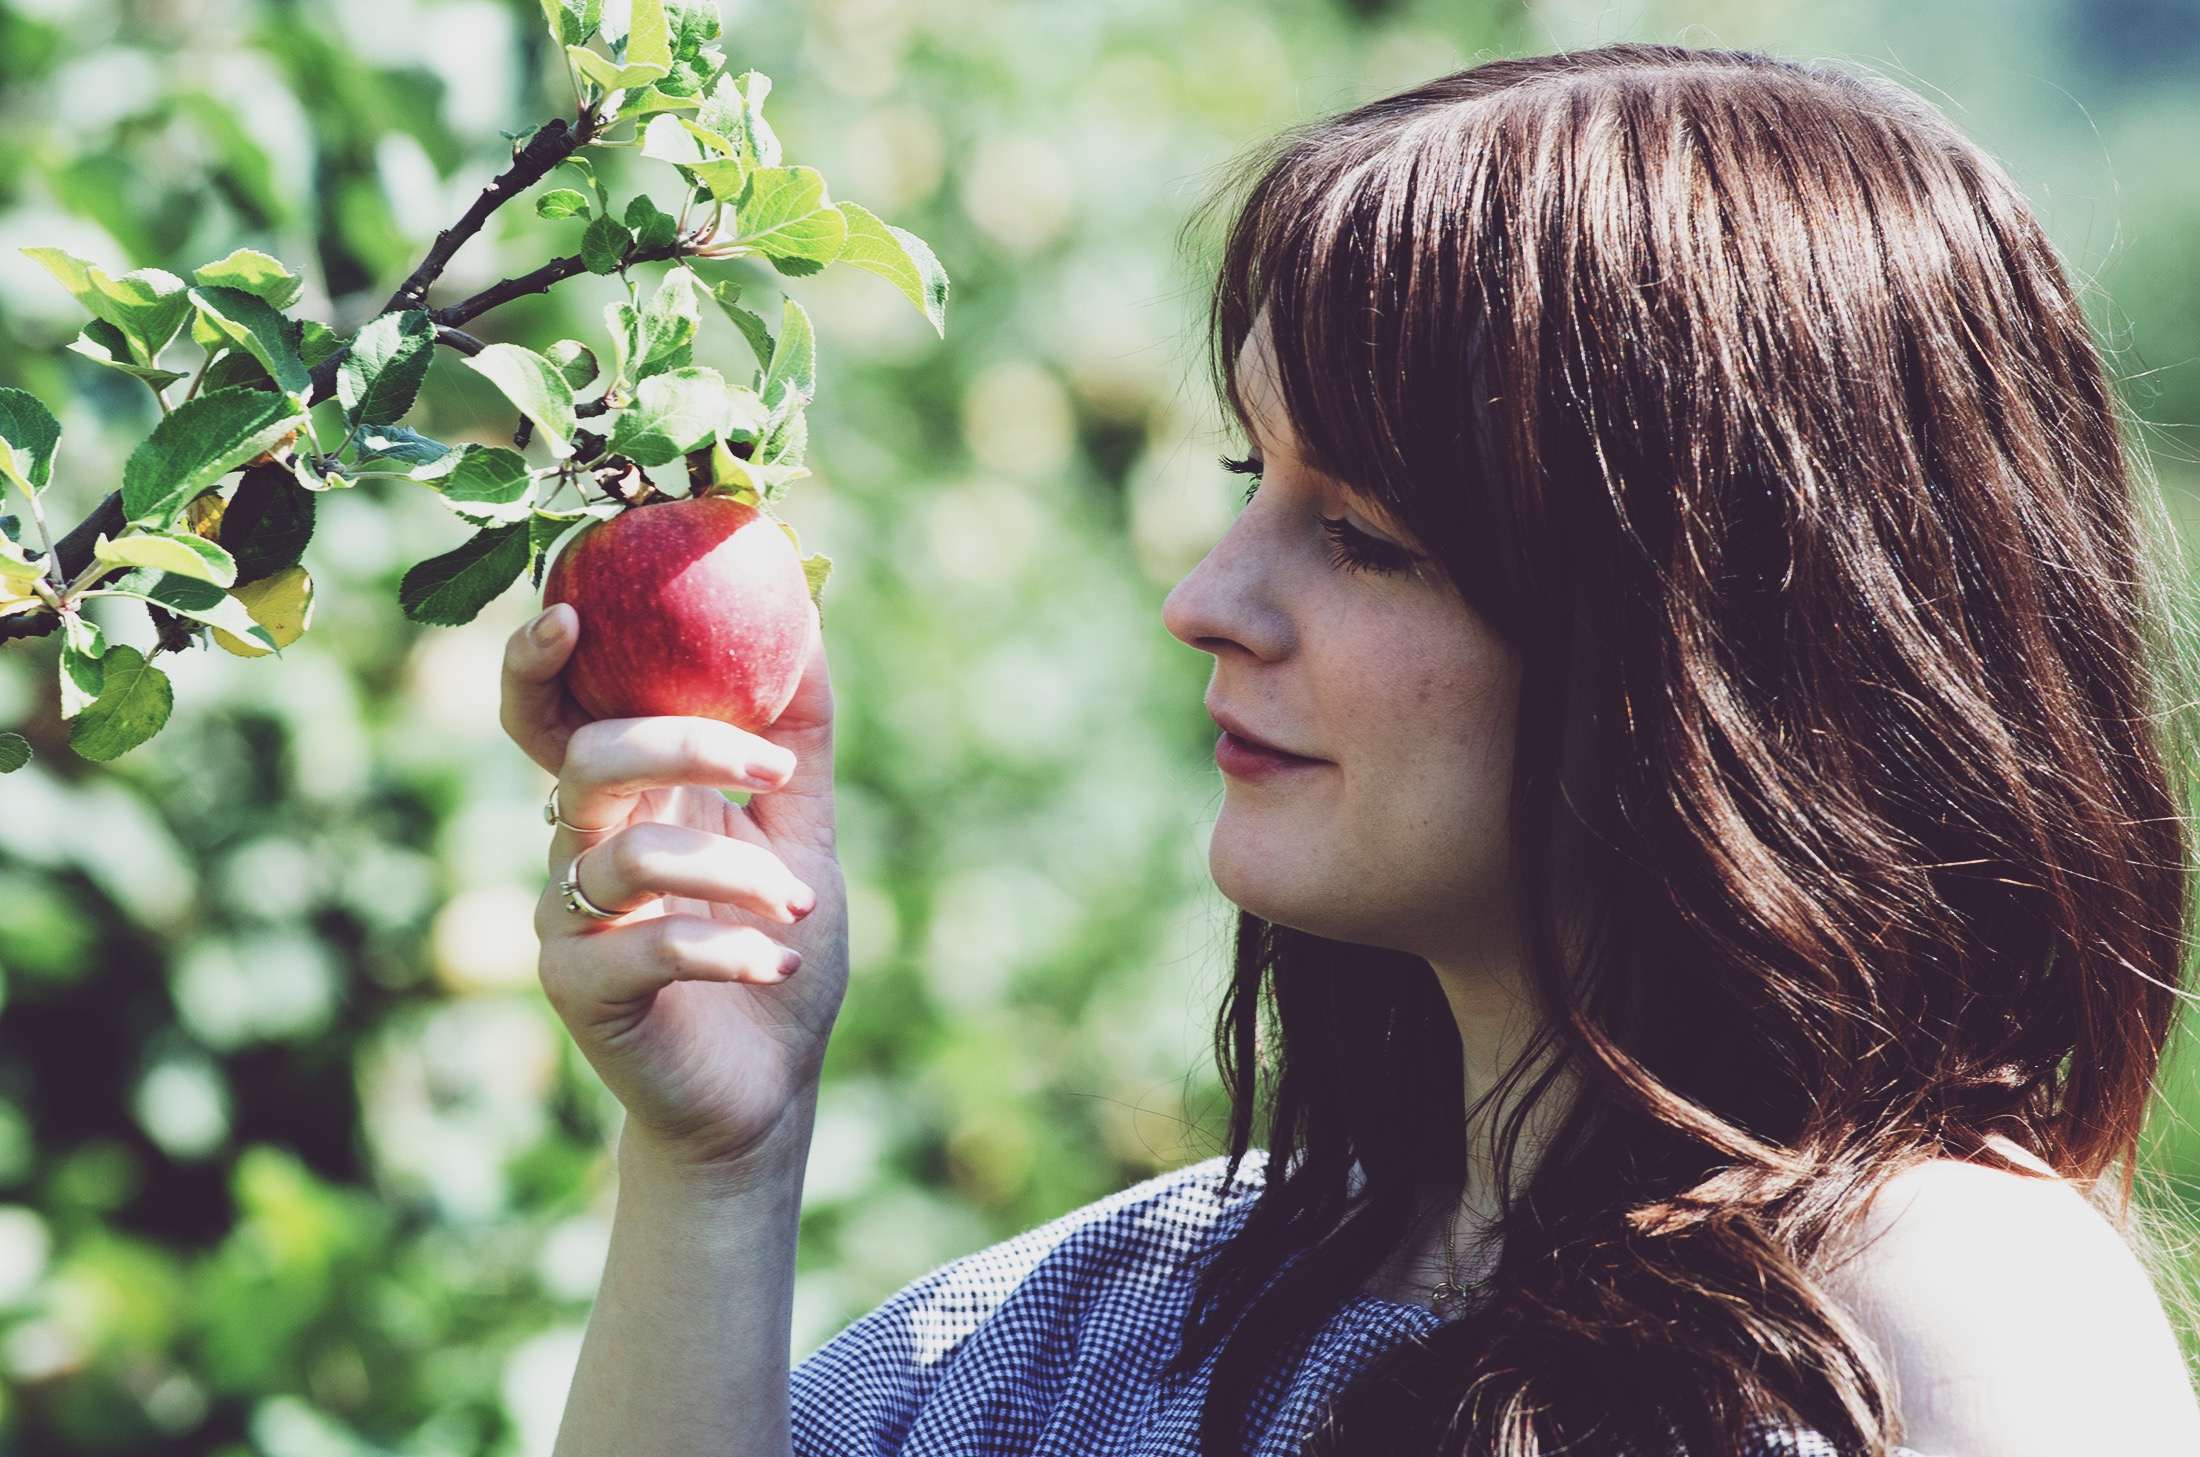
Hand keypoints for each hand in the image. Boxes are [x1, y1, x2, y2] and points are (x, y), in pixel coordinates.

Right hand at [501, 601, 847, 1178]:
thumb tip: (808, 617)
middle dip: (684, 745)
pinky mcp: (578, 989)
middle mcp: (580, 845)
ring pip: (632, 853)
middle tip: (773, 769)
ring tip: (798, 906)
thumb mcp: (805, 831)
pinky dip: (728, 947)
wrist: (764, 1088)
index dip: (537, 659)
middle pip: (591, 756)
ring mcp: (569, 918)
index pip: (556, 709)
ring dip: (735, 872)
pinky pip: (647, 944)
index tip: (575, 611)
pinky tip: (779, 962)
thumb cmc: (774, 948)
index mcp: (626, 796)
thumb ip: (797, 734)